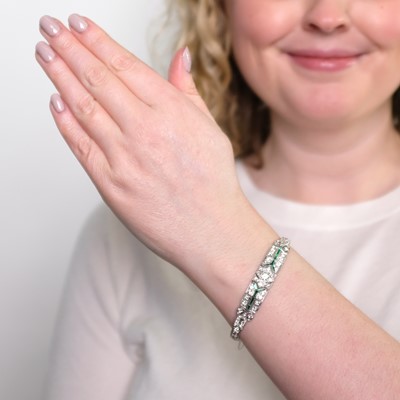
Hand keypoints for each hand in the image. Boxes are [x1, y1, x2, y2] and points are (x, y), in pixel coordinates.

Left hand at [35, 15, 260, 273]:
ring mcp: (125, 157)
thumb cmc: (213, 182)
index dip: (97, 40)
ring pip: (83, 107)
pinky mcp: (111, 185)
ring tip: (44, 54)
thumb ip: (188, 91)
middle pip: (98, 79)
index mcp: (172, 112)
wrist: (211, 230)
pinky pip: (81, 146)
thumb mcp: (210, 129)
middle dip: (69, 48)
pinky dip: (65, 121)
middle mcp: (146, 130)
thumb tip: (180, 57)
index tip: (77, 24)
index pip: (125, 65)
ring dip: (59, 76)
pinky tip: (55, 101)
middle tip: (49, 27)